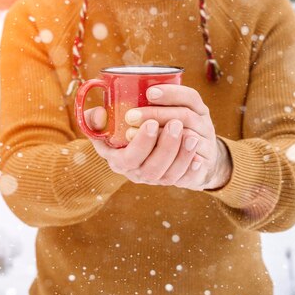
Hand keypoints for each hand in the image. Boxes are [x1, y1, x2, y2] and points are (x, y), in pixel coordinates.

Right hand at [83, 106, 203, 188]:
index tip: (152, 122)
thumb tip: (99, 113)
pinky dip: (191, 171)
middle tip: (176, 124)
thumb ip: (95, 119)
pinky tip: (199, 158)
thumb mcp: (104, 125)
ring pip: (168, 176)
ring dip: (181, 157)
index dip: (141, 143)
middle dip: (166, 147)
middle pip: (151, 169)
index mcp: (118, 159)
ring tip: (192, 136)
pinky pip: (183, 181)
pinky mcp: (171, 180)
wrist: (140, 144)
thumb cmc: (119, 129)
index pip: (129, 158)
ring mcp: (155, 178)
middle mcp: (136, 173)